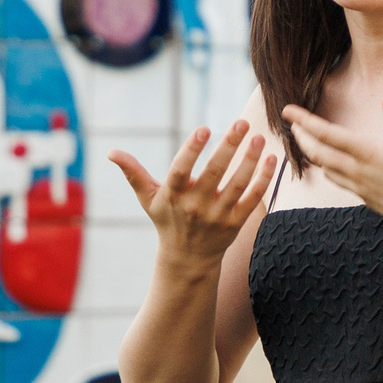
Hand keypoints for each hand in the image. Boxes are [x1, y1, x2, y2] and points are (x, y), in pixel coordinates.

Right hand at [110, 121, 275, 273]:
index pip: (182, 170)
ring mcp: (218, 215)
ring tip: (259, 137)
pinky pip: (253, 198)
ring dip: (251, 160)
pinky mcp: (236, 223)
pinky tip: (271, 158)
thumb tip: (111, 152)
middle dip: (229, 147)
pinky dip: (264, 179)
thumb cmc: (166, 221)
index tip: (204, 129)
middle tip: (241, 123)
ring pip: (238, 184)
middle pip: (215, 173)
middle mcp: (196, 206)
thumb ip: (133, 173)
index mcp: (173, 196)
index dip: (192, 150)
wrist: (187, 260)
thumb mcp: (148, 198)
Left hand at [281, 93, 382, 237]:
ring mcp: (359, 187)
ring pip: (324, 168)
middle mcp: (357, 171)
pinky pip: (337, 181)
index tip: (287, 110)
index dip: (304, 120)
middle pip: (317, 152)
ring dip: (311, 152)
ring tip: (305, 140)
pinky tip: (330, 165)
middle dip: (301, 136)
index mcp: (367, 154)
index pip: (326, 134)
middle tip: (291, 123)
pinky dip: (326, 168)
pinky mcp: (365, 198)